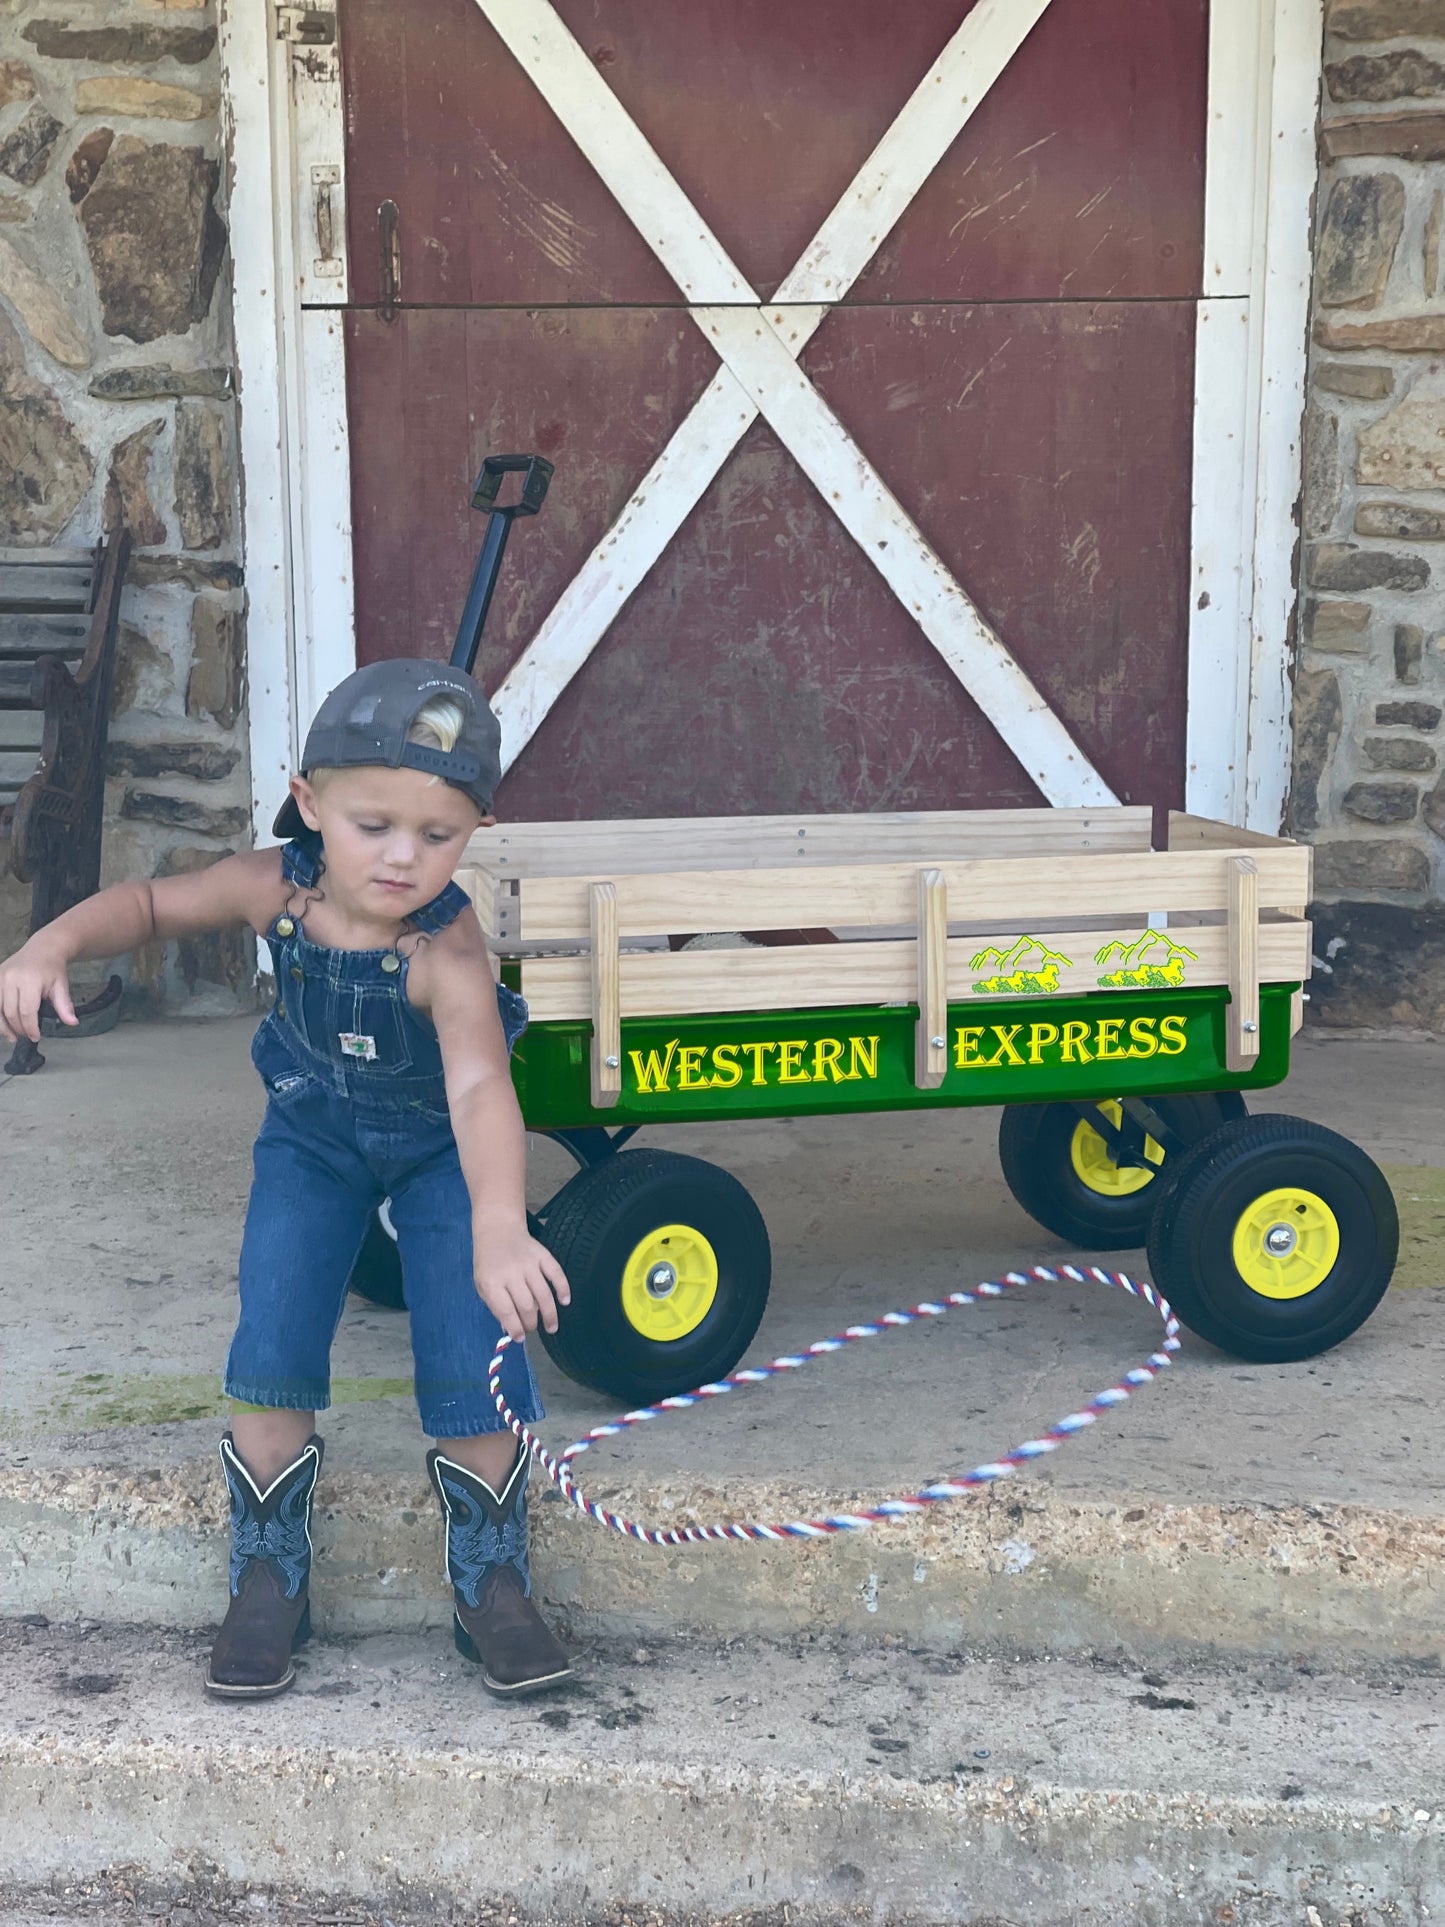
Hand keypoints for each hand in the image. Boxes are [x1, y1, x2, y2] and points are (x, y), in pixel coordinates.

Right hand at [0, 941, 75, 1044]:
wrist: (42, 949)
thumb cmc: (52, 969)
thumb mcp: (61, 986)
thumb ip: (64, 1005)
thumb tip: (72, 1023)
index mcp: (30, 980)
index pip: (28, 1011)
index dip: (30, 1028)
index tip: (36, 1037)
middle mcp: (11, 978)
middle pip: (11, 1012)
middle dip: (18, 1029)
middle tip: (26, 1037)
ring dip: (2, 1026)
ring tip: (12, 1037)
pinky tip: (2, 1025)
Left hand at [473, 1221, 570, 1341]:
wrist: (498, 1231)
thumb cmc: (489, 1263)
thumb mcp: (483, 1285)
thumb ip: (496, 1307)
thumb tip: (510, 1330)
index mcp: (492, 1282)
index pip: (506, 1310)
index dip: (515, 1328)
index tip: (520, 1338)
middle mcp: (511, 1273)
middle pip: (526, 1305)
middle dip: (531, 1323)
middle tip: (532, 1330)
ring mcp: (529, 1263)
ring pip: (542, 1293)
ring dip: (549, 1314)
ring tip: (551, 1327)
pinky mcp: (542, 1255)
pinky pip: (556, 1273)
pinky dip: (563, 1288)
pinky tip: (565, 1301)